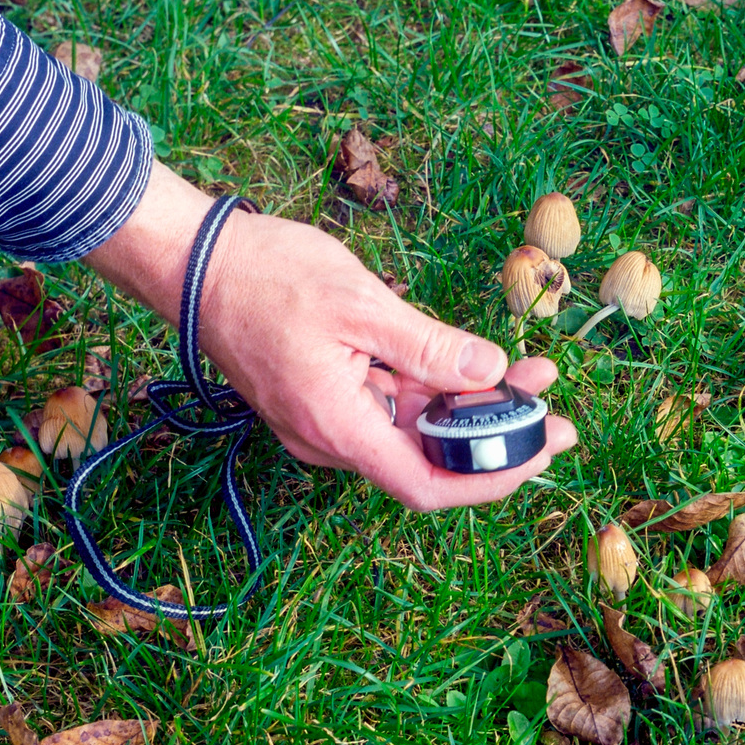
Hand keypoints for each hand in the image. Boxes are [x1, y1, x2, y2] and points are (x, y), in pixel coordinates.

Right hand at [85, 163, 576, 508]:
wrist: (190, 259)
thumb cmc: (267, 274)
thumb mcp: (361, 304)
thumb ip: (428, 347)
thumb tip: (491, 373)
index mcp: (338, 426)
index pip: (427, 485)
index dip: (492, 478)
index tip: (540, 453)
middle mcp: (330, 438)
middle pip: (428, 459)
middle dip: (495, 435)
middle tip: (555, 410)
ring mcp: (325, 420)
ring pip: (413, 430)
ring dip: (471, 407)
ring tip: (530, 374)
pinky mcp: (325, 397)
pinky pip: (390, 407)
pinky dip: (436, 390)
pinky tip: (476, 364)